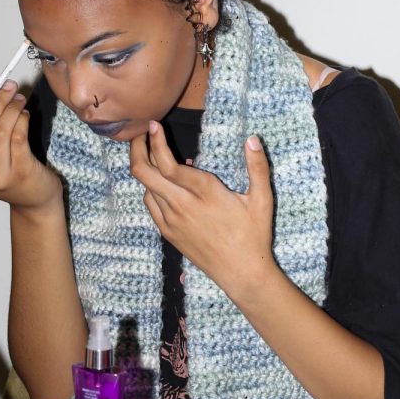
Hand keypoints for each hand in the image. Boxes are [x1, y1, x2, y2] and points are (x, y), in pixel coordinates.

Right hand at [0, 81, 61, 211]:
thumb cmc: (10, 174)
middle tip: (6, 86)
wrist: (34, 200)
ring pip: (1, 132)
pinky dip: (21, 120)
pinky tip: (24, 113)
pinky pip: (18, 137)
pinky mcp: (21, 173)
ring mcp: (0, 178)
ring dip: (10, 108)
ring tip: (18, 98)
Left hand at [129, 122, 276, 297]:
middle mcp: (182, 205)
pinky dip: (150, 189)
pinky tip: (160, 182)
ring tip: (149, 152)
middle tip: (141, 133)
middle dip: (137, 148)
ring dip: (144, 168)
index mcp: (204, 192)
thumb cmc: (254, 235)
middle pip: (145, 172)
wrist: (241, 273)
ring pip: (146, 188)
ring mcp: (172, 221)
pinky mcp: (168, 233)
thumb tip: (253, 139)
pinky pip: (150, 205)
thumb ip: (257, 167)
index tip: (153, 124)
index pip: (168, 162)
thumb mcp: (262, 200)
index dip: (156, 141)